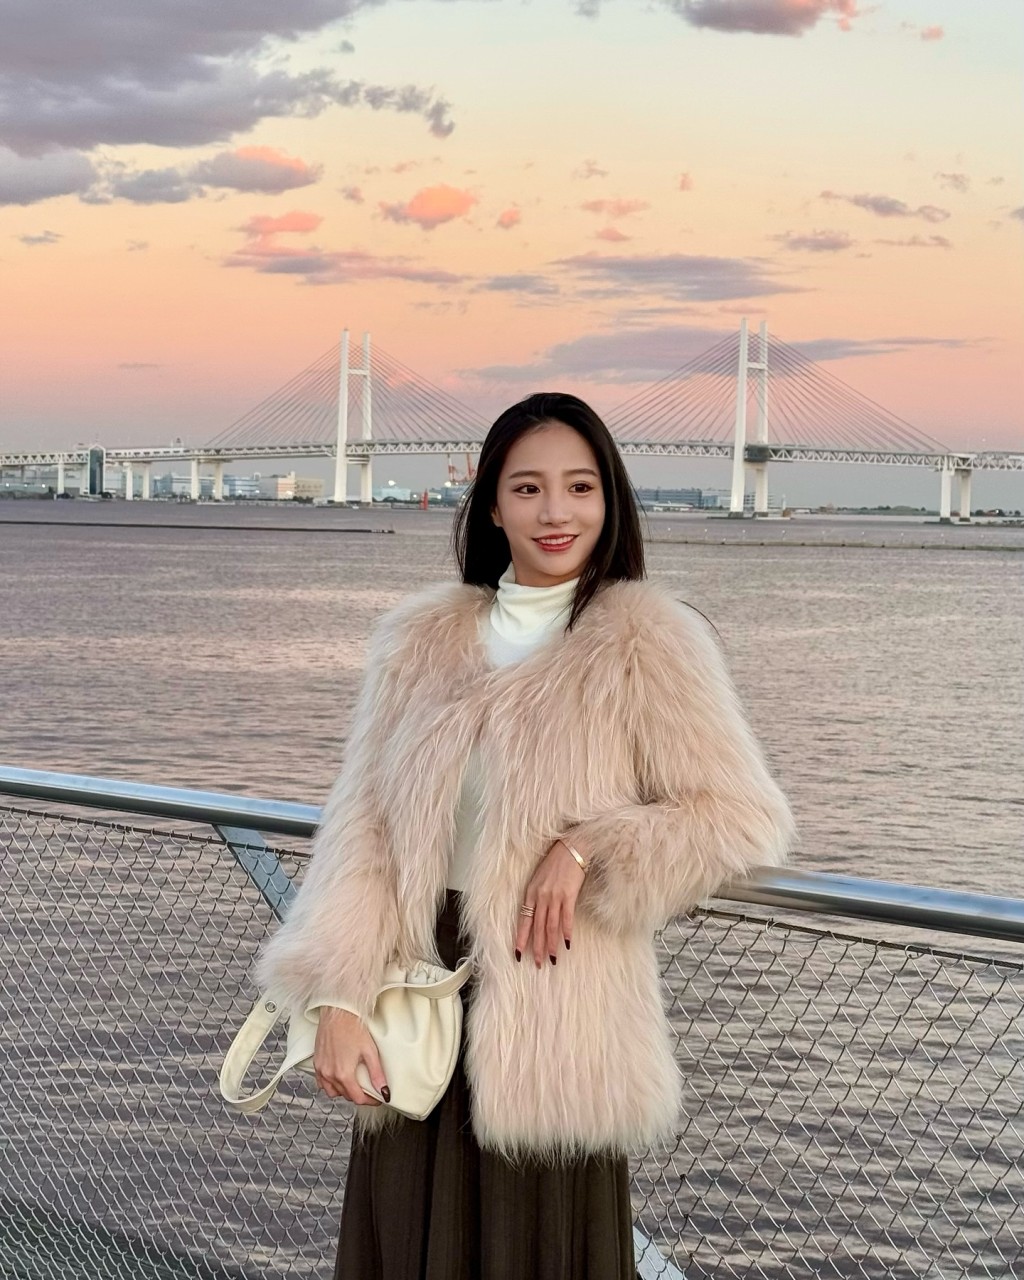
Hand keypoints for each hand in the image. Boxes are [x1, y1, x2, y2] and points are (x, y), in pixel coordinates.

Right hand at [313, 1006, 389, 1105]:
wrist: (337, 1012)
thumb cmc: (353, 1027)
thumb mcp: (370, 1051)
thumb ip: (377, 1074)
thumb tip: (384, 1092)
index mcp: (343, 1074)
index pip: (357, 1098)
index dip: (370, 1101)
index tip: (378, 1098)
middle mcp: (329, 1074)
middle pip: (345, 1095)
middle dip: (358, 1095)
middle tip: (369, 1089)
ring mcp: (321, 1069)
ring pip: (332, 1091)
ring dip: (343, 1091)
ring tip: (354, 1084)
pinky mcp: (316, 1062)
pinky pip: (321, 1082)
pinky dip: (330, 1084)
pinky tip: (338, 1078)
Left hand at [514, 837, 586, 967]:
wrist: (571, 848)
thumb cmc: (556, 862)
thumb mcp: (539, 879)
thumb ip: (536, 896)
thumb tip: (537, 915)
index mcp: (530, 893)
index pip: (524, 921)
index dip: (521, 938)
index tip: (518, 953)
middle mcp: (540, 896)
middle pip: (537, 927)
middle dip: (536, 947)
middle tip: (537, 963)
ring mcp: (554, 896)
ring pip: (550, 926)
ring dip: (551, 944)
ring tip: (552, 958)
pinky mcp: (568, 895)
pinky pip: (566, 918)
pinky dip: (566, 932)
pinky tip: (567, 943)